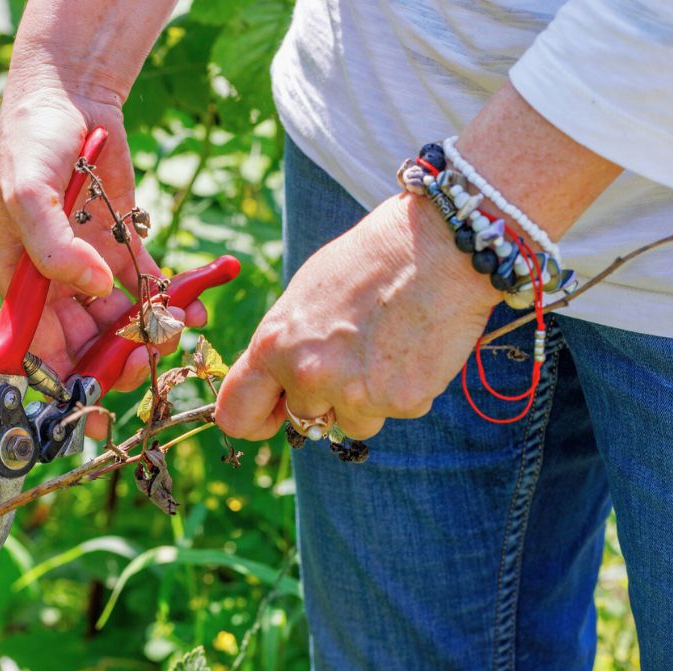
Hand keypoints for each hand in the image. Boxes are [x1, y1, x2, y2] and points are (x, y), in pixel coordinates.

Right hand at [0, 81, 204, 436]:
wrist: (71, 93)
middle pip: (83, 346)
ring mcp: (89, 269)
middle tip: (150, 362)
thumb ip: (53, 247)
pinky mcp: (121, 249)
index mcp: (20, 283)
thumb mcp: (28, 191)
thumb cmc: (33, 141)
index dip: (58, 387)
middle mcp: (54, 285)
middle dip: (116, 362)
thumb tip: (91, 291)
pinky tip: (194, 306)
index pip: (34, 351)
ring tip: (181, 329)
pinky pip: (146, 289)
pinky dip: (170, 301)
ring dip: (149, 334)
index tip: (87, 415)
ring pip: (120, 323)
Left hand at [215, 193, 502, 440]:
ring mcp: (356, 394)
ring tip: (385, 346)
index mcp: (273, 345)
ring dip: (366, 398)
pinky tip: (411, 346)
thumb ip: (285, 347)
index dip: (254, 419)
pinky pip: (394, 411)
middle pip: (304, 420)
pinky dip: (403, 389)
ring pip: (353, 423)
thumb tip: (279, 386)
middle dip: (322, 400)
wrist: (437, 245)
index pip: (236, 413)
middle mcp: (309, 376)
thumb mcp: (304, 298)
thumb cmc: (367, 262)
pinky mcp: (403, 402)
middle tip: (349, 360)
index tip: (272, 414)